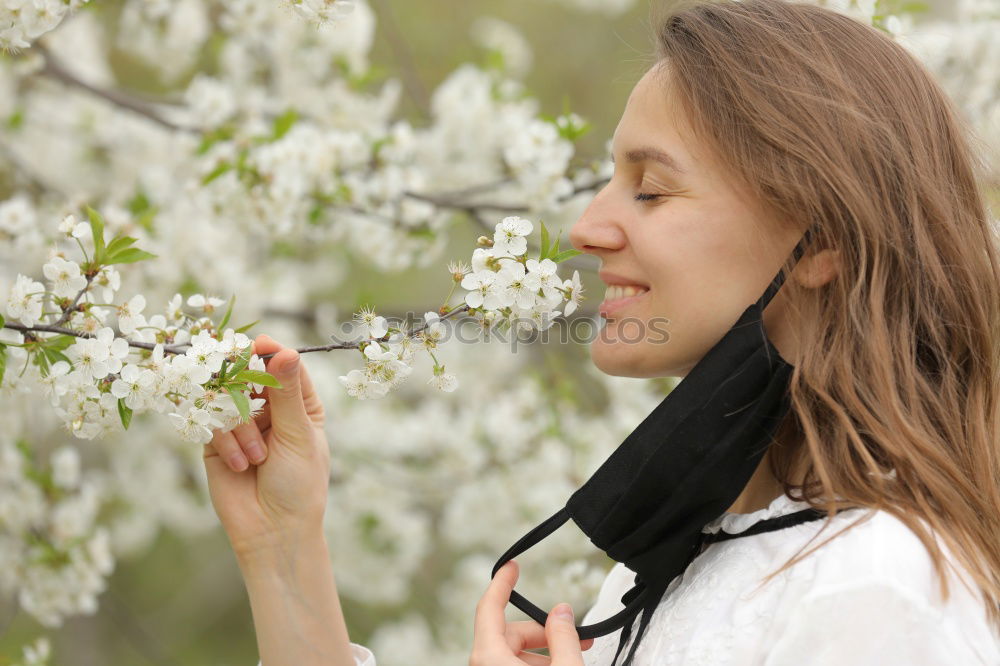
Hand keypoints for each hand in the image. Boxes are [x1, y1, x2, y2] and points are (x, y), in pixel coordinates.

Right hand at [203, 334, 330, 559]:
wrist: (272, 531)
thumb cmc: (298, 484)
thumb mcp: (298, 435)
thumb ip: (286, 393)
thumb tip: (286, 351)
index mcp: (299, 404)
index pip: (285, 366)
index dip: (272, 352)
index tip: (261, 344)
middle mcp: (269, 409)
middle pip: (250, 375)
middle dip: (247, 384)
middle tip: (243, 386)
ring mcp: (241, 423)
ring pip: (229, 398)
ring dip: (243, 427)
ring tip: (258, 457)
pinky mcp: (216, 440)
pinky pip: (213, 422)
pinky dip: (228, 441)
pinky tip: (242, 465)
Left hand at [471, 560, 593, 665]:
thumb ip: (564, 638)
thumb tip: (562, 612)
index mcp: (489, 658)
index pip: (489, 607)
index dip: (501, 582)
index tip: (511, 566)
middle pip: (510, 632)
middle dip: (543, 630)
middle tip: (575, 635)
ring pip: (513, 652)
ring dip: (543, 650)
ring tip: (573, 656)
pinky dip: (535, 663)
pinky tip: (559, 665)